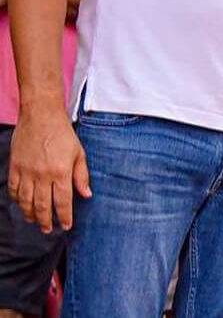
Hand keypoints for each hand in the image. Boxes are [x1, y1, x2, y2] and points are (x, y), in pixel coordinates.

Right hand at [8, 107, 90, 232]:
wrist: (41, 116)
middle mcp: (42, 175)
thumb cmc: (63, 134)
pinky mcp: (14, 167)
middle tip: (48, 229)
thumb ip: (82, 176)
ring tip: (35, 221)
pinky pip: (13, 190)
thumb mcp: (79, 153)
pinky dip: (17, 201)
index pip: (62, 202)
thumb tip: (86, 195)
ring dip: (30, 214)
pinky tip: (22, 205)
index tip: (66, 226)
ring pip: (25, 201)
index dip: (64, 217)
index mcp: (61, 172)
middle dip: (46, 221)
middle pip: (42, 206)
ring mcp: (26, 172)